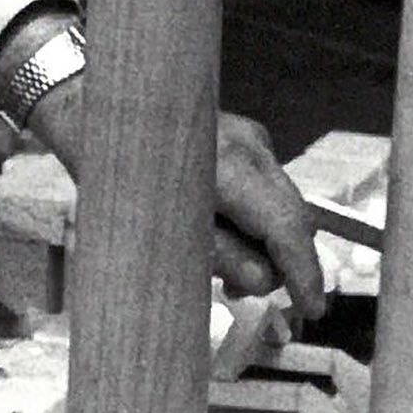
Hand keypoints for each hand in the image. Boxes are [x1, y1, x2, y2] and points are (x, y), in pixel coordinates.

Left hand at [24, 81, 325, 327]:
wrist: (97, 105)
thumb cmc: (113, 172)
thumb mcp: (153, 229)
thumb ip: (215, 256)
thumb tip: (264, 282)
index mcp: (227, 166)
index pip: (286, 226)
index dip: (305, 272)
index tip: (315, 308)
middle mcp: (251, 146)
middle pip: (294, 217)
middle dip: (282, 264)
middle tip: (240, 294)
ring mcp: (253, 137)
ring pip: (283, 205)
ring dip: (265, 244)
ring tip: (223, 270)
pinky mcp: (248, 138)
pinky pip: (267, 189)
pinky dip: (255, 219)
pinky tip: (221, 233)